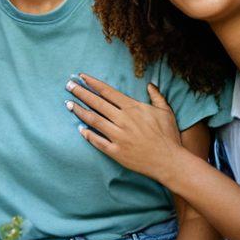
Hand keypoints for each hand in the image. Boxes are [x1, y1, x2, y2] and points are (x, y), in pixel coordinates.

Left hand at [66, 74, 182, 183]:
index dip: (93, 83)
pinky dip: (88, 135)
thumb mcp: (165, 111)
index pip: (107, 92)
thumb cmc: (169, 136)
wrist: (170, 162)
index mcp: (132, 108)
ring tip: (68, 104)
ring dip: (80, 111)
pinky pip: (98, 142)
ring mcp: (118, 136)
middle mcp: (123, 120)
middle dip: (81, 92)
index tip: (82, 77)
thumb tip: (150, 84)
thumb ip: (156, 96)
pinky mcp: (116, 152)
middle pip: (97, 103)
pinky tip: (80, 129)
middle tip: (68, 85)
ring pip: (94, 120)